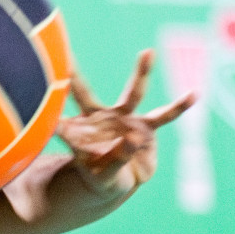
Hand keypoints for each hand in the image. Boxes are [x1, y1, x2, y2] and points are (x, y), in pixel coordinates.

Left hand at [59, 49, 195, 197]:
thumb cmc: (97, 173)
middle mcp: (101, 118)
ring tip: (147, 52)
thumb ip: (109, 159)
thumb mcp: (96, 173)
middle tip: (65, 55)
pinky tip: (193, 95)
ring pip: (132, 94)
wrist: (118, 180)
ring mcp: (125, 121)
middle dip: (75, 76)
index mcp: (82, 129)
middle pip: (85, 94)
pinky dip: (178, 107)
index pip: (61, 117)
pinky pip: (164, 116)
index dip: (50, 105)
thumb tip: (128, 140)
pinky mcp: (146, 130)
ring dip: (140, 74)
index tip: (41, 84)